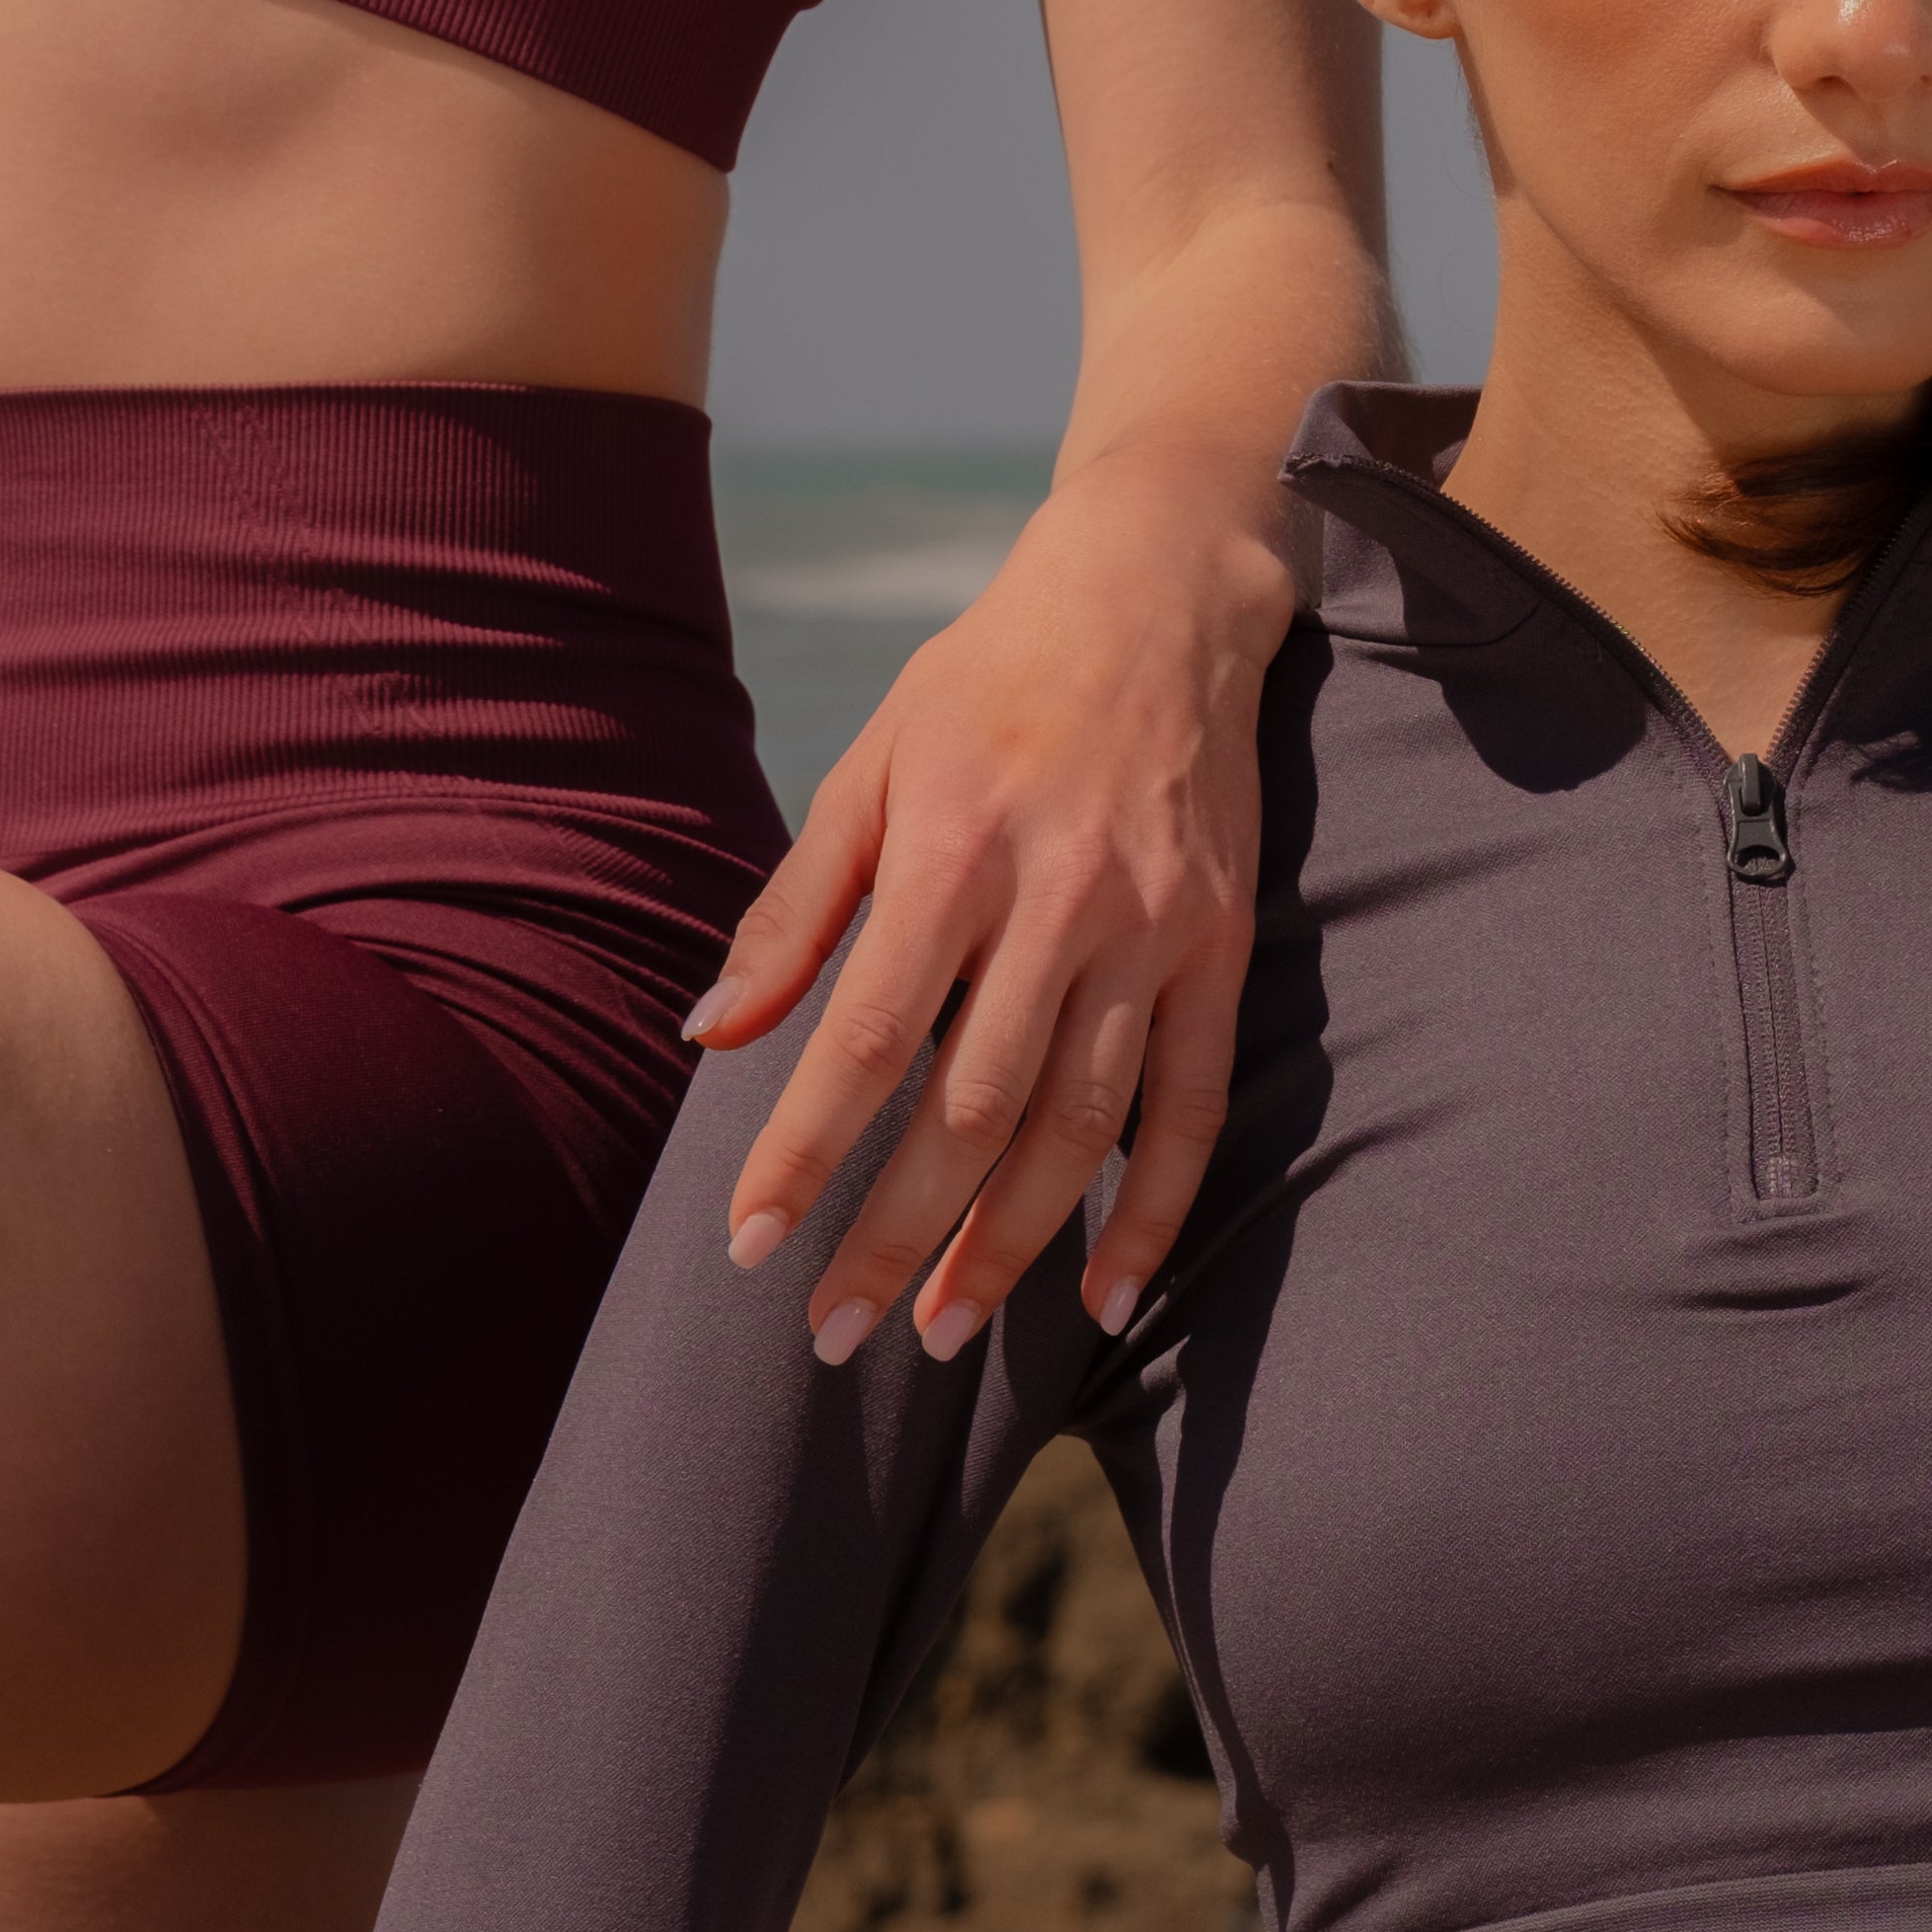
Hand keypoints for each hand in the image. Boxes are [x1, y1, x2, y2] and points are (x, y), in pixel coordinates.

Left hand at [695, 446, 1290, 1360]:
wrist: (1159, 596)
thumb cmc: (985, 683)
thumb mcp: (870, 765)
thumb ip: (795, 910)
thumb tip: (709, 1038)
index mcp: (952, 846)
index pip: (865, 1037)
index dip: (803, 1152)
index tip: (747, 1247)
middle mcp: (1058, 896)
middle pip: (969, 1108)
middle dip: (893, 1236)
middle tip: (829, 1335)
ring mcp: (1153, 926)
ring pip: (1078, 1127)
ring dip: (1008, 1247)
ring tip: (940, 1331)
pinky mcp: (1223, 943)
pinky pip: (1192, 1106)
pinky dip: (1152, 1213)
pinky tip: (1106, 1299)